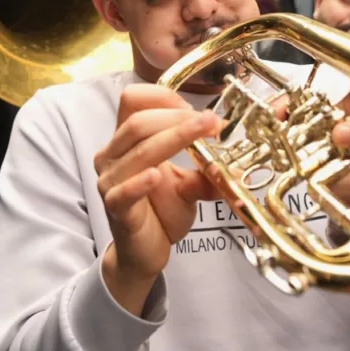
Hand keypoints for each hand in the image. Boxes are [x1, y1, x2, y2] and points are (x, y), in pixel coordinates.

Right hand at [95, 84, 217, 314]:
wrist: (144, 253)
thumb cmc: (159, 212)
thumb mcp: (188, 185)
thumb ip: (206, 168)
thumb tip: (239, 157)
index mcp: (126, 141)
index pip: (133, 100)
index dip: (164, 97)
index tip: (196, 110)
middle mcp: (113, 156)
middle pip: (139, 121)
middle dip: (179, 118)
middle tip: (212, 122)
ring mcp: (110, 181)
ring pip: (139, 150)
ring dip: (174, 139)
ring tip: (203, 136)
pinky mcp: (115, 207)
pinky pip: (124, 191)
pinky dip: (140, 181)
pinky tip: (156, 175)